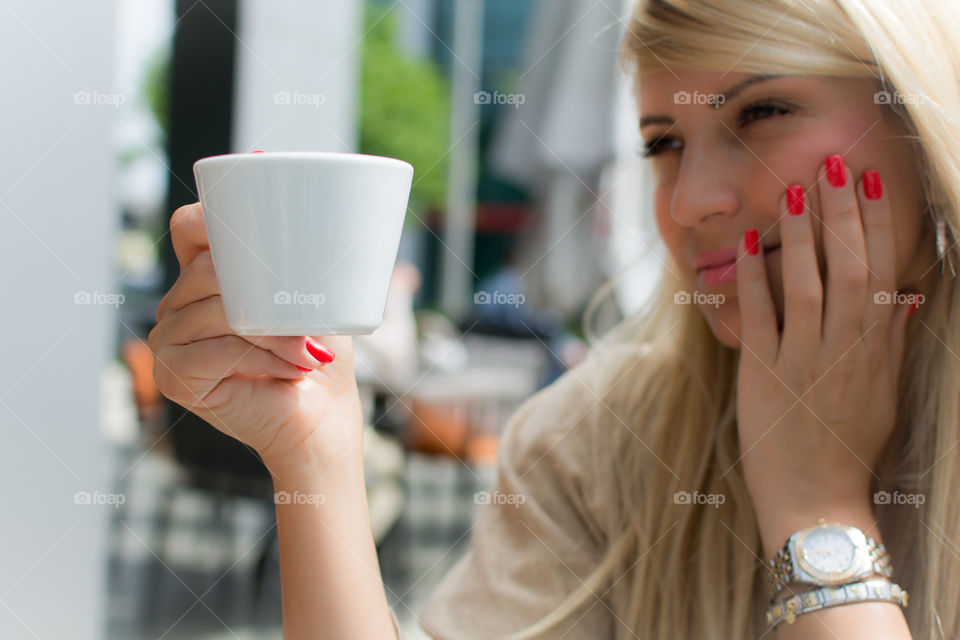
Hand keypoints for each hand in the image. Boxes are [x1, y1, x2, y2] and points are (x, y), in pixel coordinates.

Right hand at [148, 203, 364, 474]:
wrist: (320, 417)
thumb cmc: (317, 353)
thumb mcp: (308, 298)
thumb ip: (291, 265)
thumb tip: (302, 234)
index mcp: (203, 278)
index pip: (190, 227)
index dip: (218, 226)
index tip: (272, 245)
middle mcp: (178, 305)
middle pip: (208, 270)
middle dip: (267, 297)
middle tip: (310, 326)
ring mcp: (169, 340)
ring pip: (216, 312)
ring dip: (273, 334)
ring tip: (306, 355)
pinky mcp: (174, 375)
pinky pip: (215, 350)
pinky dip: (261, 359)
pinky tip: (289, 370)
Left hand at [733, 156, 918, 549]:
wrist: (817, 504)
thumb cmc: (851, 450)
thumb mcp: (884, 395)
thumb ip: (894, 343)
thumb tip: (911, 298)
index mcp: (876, 350)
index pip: (882, 273)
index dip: (876, 225)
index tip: (869, 183)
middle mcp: (844, 349)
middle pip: (848, 267)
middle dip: (840, 212)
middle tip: (832, 163)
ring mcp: (803, 360)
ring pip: (806, 283)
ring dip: (799, 232)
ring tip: (791, 186)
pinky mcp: (764, 376)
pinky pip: (760, 318)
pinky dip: (754, 279)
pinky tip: (748, 244)